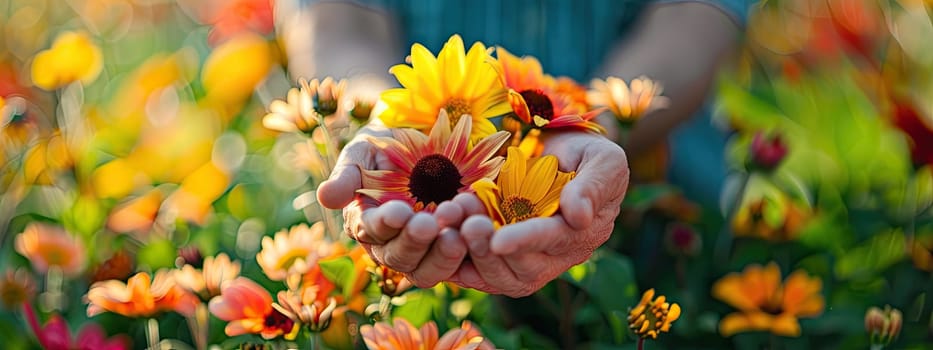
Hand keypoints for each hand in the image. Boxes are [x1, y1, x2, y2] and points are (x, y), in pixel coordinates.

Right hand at [317, 125, 467, 287]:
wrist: (426, 147)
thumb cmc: (387, 148)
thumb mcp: (364, 152)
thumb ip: (347, 174)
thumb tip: (326, 197)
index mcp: (365, 223)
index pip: (371, 231)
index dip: (384, 224)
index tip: (399, 211)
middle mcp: (391, 246)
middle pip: (399, 257)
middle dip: (414, 241)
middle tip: (430, 223)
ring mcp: (423, 252)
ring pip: (426, 270)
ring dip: (441, 254)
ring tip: (456, 232)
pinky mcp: (452, 250)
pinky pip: (459, 262)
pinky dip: (468, 249)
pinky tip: (476, 229)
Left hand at [434, 131, 628, 296]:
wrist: (560, 156)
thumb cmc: (586, 154)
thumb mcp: (602, 160)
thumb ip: (593, 185)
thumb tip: (579, 216)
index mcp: (583, 233)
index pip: (553, 242)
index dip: (525, 241)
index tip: (498, 240)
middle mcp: (556, 257)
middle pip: (522, 271)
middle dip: (489, 249)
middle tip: (465, 223)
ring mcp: (527, 260)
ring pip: (498, 277)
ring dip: (469, 252)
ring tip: (450, 218)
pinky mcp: (501, 256)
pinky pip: (478, 272)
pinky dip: (457, 260)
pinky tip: (441, 236)